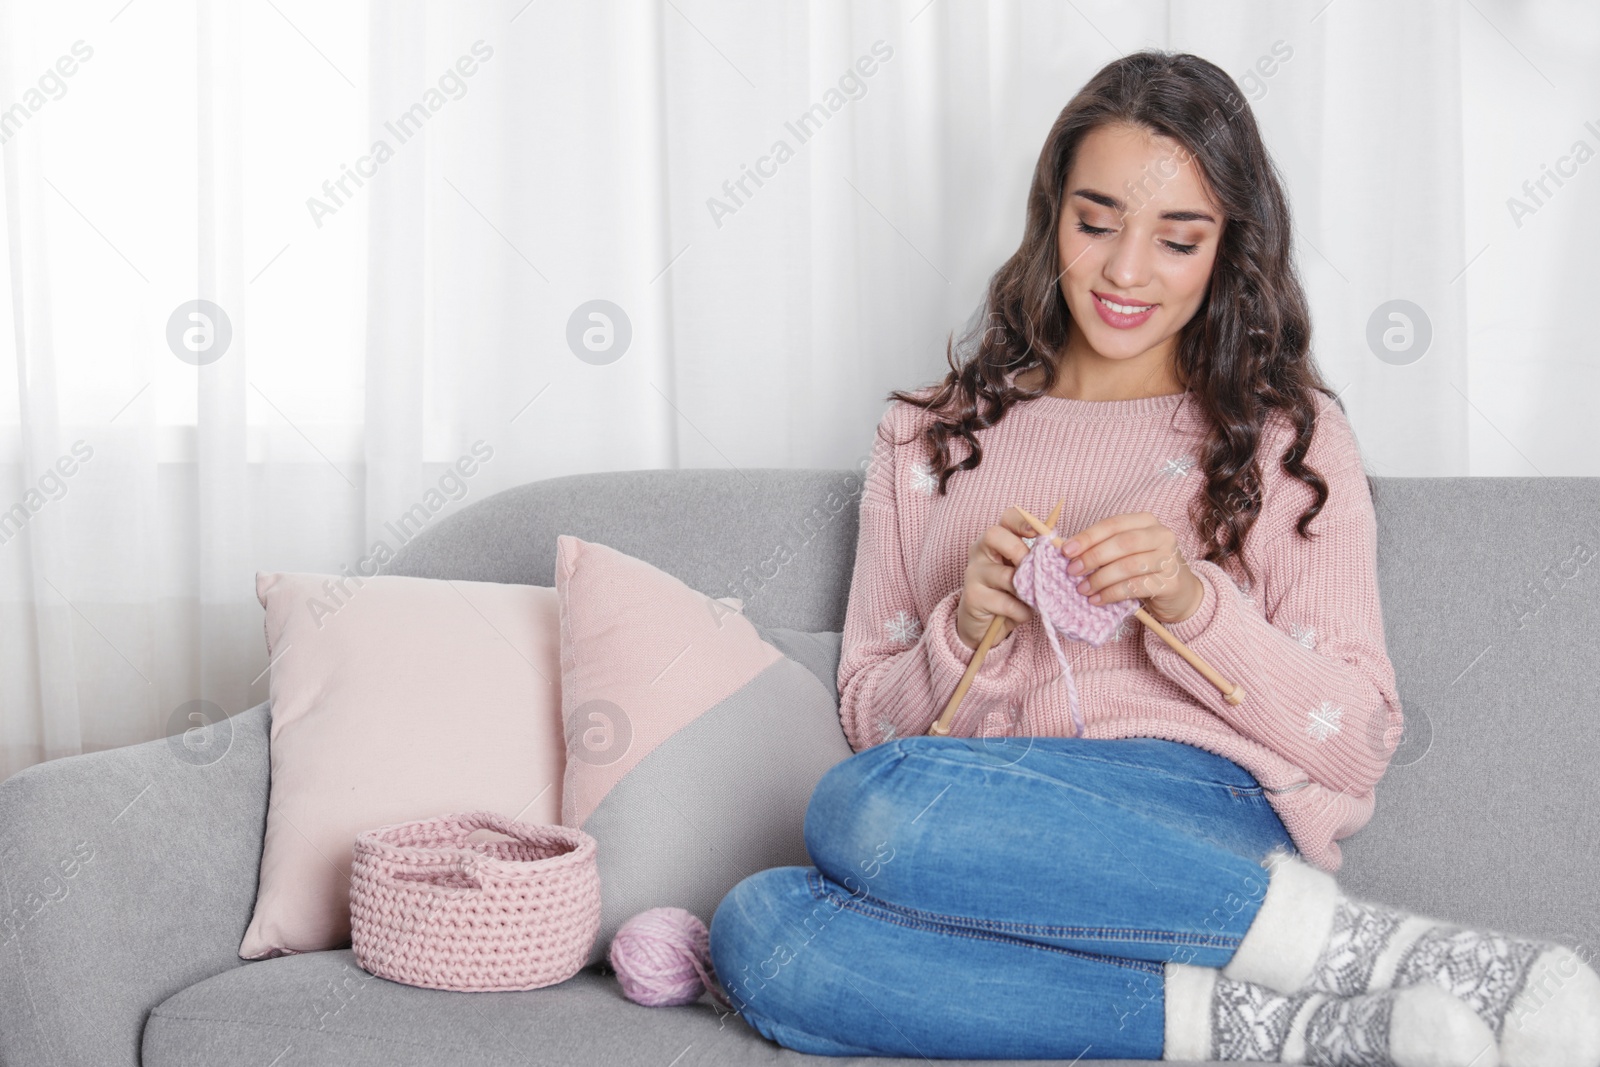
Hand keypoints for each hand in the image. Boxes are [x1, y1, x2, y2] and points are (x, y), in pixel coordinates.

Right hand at [955, 507, 1037, 650]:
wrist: (986, 624)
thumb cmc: (1011, 593)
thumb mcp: (1026, 573)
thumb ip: (1040, 560)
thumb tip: (1063, 549)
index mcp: (995, 540)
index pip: (1006, 518)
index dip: (1022, 521)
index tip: (1039, 532)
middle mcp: (979, 551)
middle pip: (994, 535)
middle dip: (1020, 551)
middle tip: (1034, 569)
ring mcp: (973, 573)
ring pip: (1005, 575)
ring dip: (1026, 590)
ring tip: (1034, 599)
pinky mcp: (972, 597)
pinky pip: (1006, 602)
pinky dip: (1021, 611)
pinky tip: (1022, 613)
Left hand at [1058, 511, 1203, 624]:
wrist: (1179, 593)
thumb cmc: (1145, 569)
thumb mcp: (1125, 553)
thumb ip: (1102, 548)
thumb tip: (1067, 552)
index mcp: (1146, 522)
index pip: (1112, 524)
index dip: (1088, 537)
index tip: (1066, 550)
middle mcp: (1161, 535)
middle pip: (1121, 543)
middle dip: (1092, 557)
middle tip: (1072, 571)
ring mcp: (1169, 558)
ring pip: (1128, 566)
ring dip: (1100, 579)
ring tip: (1082, 589)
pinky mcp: (1171, 582)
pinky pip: (1135, 587)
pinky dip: (1112, 594)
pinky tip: (1098, 600)